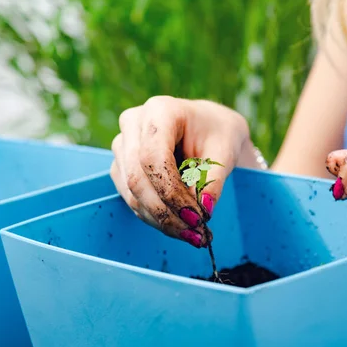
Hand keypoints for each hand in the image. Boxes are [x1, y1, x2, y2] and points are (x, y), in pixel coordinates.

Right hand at [111, 96, 253, 247]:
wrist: (208, 128)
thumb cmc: (217, 134)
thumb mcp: (225, 153)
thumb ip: (213, 180)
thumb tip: (204, 209)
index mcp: (160, 110)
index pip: (153, 157)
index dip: (171, 192)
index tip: (197, 217)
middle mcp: (133, 124)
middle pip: (137, 178)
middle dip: (166, 212)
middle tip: (196, 233)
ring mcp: (122, 144)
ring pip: (132, 193)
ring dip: (161, 220)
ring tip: (193, 235)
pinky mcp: (121, 166)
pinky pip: (131, 198)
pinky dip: (155, 218)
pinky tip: (179, 227)